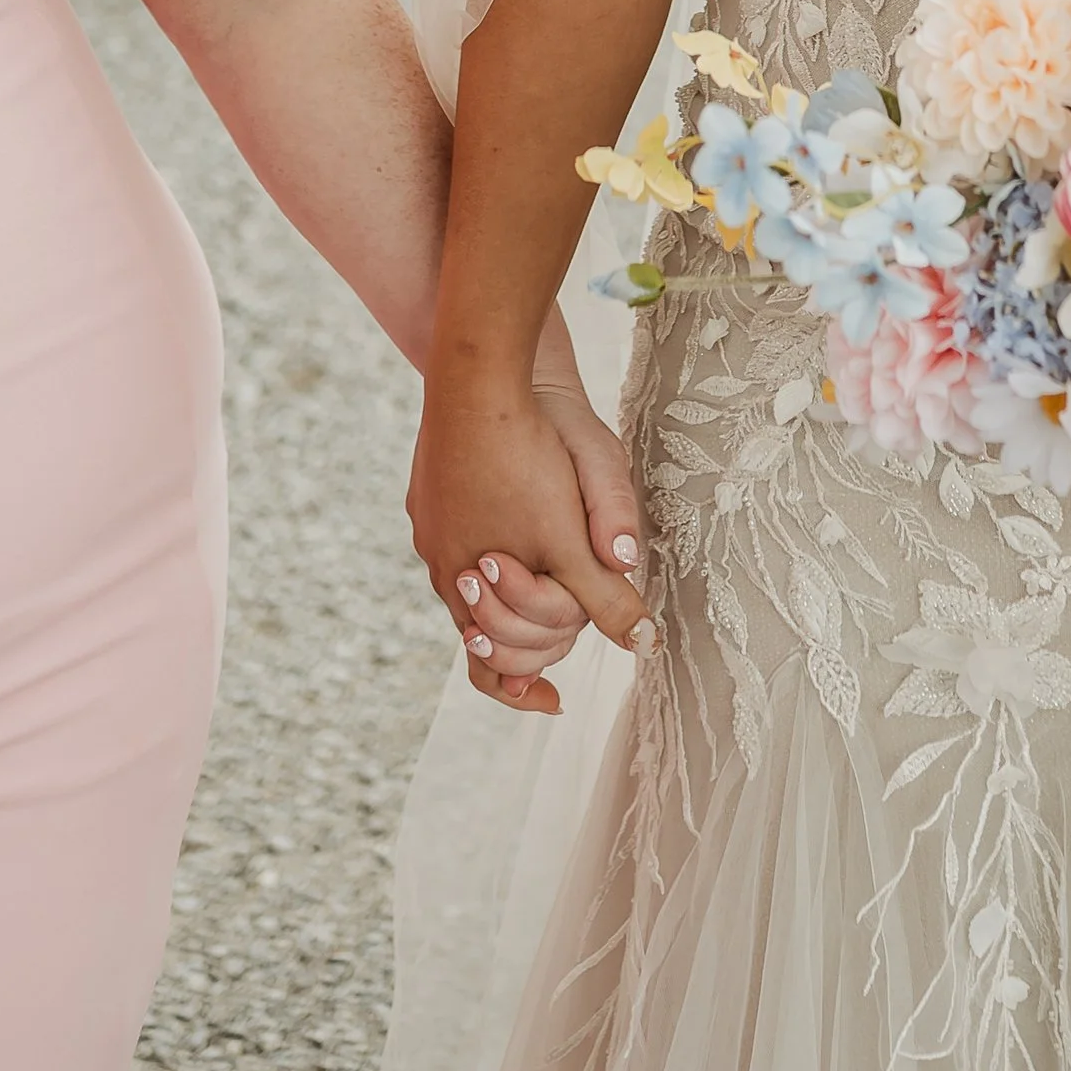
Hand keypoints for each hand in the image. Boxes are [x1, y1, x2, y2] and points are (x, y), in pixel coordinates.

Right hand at [408, 361, 647, 717]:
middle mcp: (445, 565)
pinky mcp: (428, 498)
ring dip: (498, 606)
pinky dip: (482, 564)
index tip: (554, 699)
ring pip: (465, 589)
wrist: (484, 371)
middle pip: (480, 630)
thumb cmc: (539, 445)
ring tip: (533, 608)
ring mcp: (431, 529)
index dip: (527, 683)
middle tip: (554, 651)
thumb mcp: (584, 522)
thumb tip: (642, 642)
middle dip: (518, 644)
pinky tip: (505, 546)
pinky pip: (455, 548)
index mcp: (478, 582)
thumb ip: (608, 591)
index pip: (499, 659)